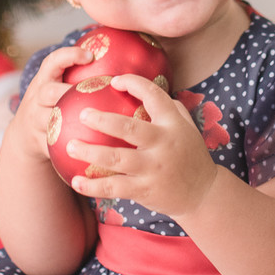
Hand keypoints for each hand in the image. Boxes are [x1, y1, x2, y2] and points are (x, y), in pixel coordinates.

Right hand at [5, 44, 93, 162]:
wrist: (23, 135)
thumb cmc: (51, 106)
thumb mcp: (54, 88)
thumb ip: (77, 78)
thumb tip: (122, 66)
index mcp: (42, 81)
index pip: (52, 62)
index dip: (69, 55)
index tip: (90, 55)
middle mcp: (35, 99)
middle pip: (49, 92)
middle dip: (69, 91)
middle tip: (95, 94)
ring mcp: (35, 122)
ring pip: (51, 122)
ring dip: (72, 124)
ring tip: (98, 125)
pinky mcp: (39, 143)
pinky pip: (56, 148)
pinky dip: (74, 150)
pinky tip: (96, 153)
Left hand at [67, 74, 217, 218]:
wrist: (204, 193)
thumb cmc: (188, 154)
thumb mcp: (186, 126)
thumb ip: (167, 107)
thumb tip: (137, 87)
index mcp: (173, 124)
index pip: (154, 96)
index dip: (134, 84)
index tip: (114, 81)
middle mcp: (163, 144)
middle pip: (129, 129)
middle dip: (103, 120)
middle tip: (82, 113)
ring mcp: (154, 169)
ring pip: (117, 159)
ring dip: (90, 153)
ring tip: (70, 145)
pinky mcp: (145, 190)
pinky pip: (114, 188)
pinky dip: (93, 186)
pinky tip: (75, 181)